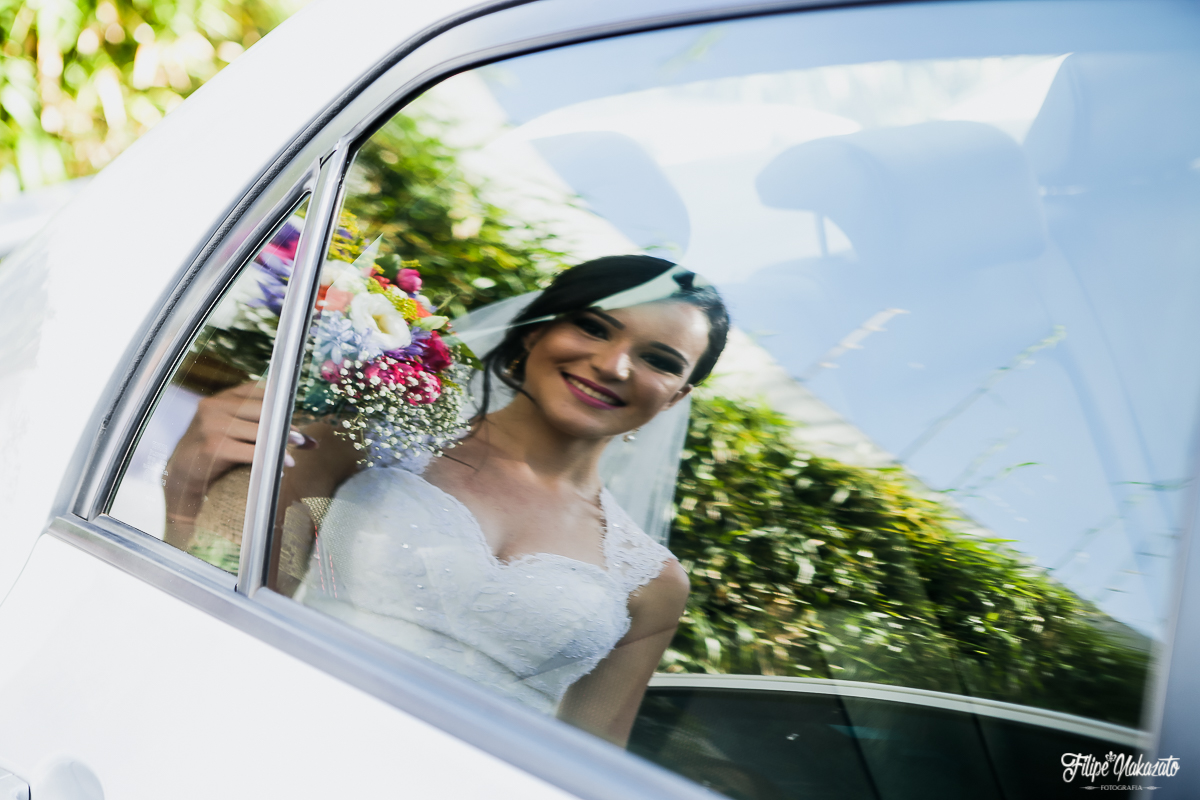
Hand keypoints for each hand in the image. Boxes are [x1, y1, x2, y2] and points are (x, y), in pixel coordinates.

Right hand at [163, 382, 313, 547]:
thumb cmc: (212, 450)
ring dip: (282, 442)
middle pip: (262, 410)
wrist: (181, 473)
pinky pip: (251, 451)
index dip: (282, 404)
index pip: (260, 391)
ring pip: (259, 431)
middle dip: (285, 425)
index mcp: (222, 397)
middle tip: (303, 438)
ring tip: (297, 451)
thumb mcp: (227, 426)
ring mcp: (212, 425)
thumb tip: (297, 427)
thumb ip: (254, 420)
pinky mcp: (213, 446)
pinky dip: (270, 459)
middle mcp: (215, 406)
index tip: (297, 416)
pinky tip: (283, 465)